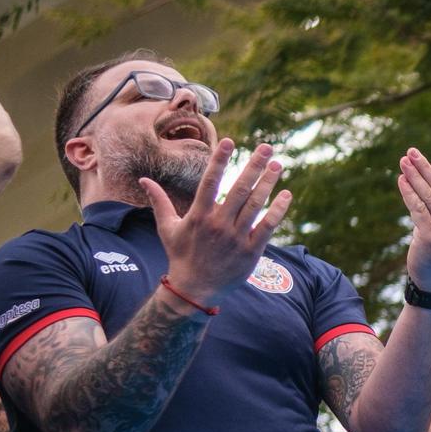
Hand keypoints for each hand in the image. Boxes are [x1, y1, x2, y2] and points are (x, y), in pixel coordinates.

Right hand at [141, 139, 290, 307]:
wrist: (194, 290)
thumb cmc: (180, 256)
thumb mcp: (166, 228)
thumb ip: (159, 201)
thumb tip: (143, 179)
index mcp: (199, 215)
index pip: (210, 181)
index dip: (220, 160)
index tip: (230, 141)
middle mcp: (218, 224)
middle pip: (239, 189)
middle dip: (254, 166)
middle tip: (267, 147)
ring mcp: (236, 237)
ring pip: (255, 205)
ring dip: (268, 183)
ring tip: (278, 165)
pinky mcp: (251, 251)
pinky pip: (267, 226)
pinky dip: (278, 210)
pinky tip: (286, 195)